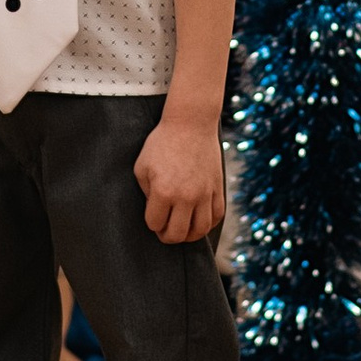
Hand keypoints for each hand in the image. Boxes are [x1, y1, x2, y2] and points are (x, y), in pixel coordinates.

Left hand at [136, 108, 224, 244]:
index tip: (152, 216)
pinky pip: (216, 217)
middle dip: (167, 236)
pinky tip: (199, 220)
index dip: (151, 222)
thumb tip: (154, 210)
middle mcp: (186, 197)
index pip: (155, 223)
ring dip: (188, 235)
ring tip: (182, 228)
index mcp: (163, 191)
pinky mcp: (217, 189)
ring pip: (199, 230)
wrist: (191, 124)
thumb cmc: (162, 143)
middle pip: (177, 234)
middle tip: (164, 230)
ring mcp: (204, 194)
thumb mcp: (142, 166)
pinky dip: (207, 224)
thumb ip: (145, 192)